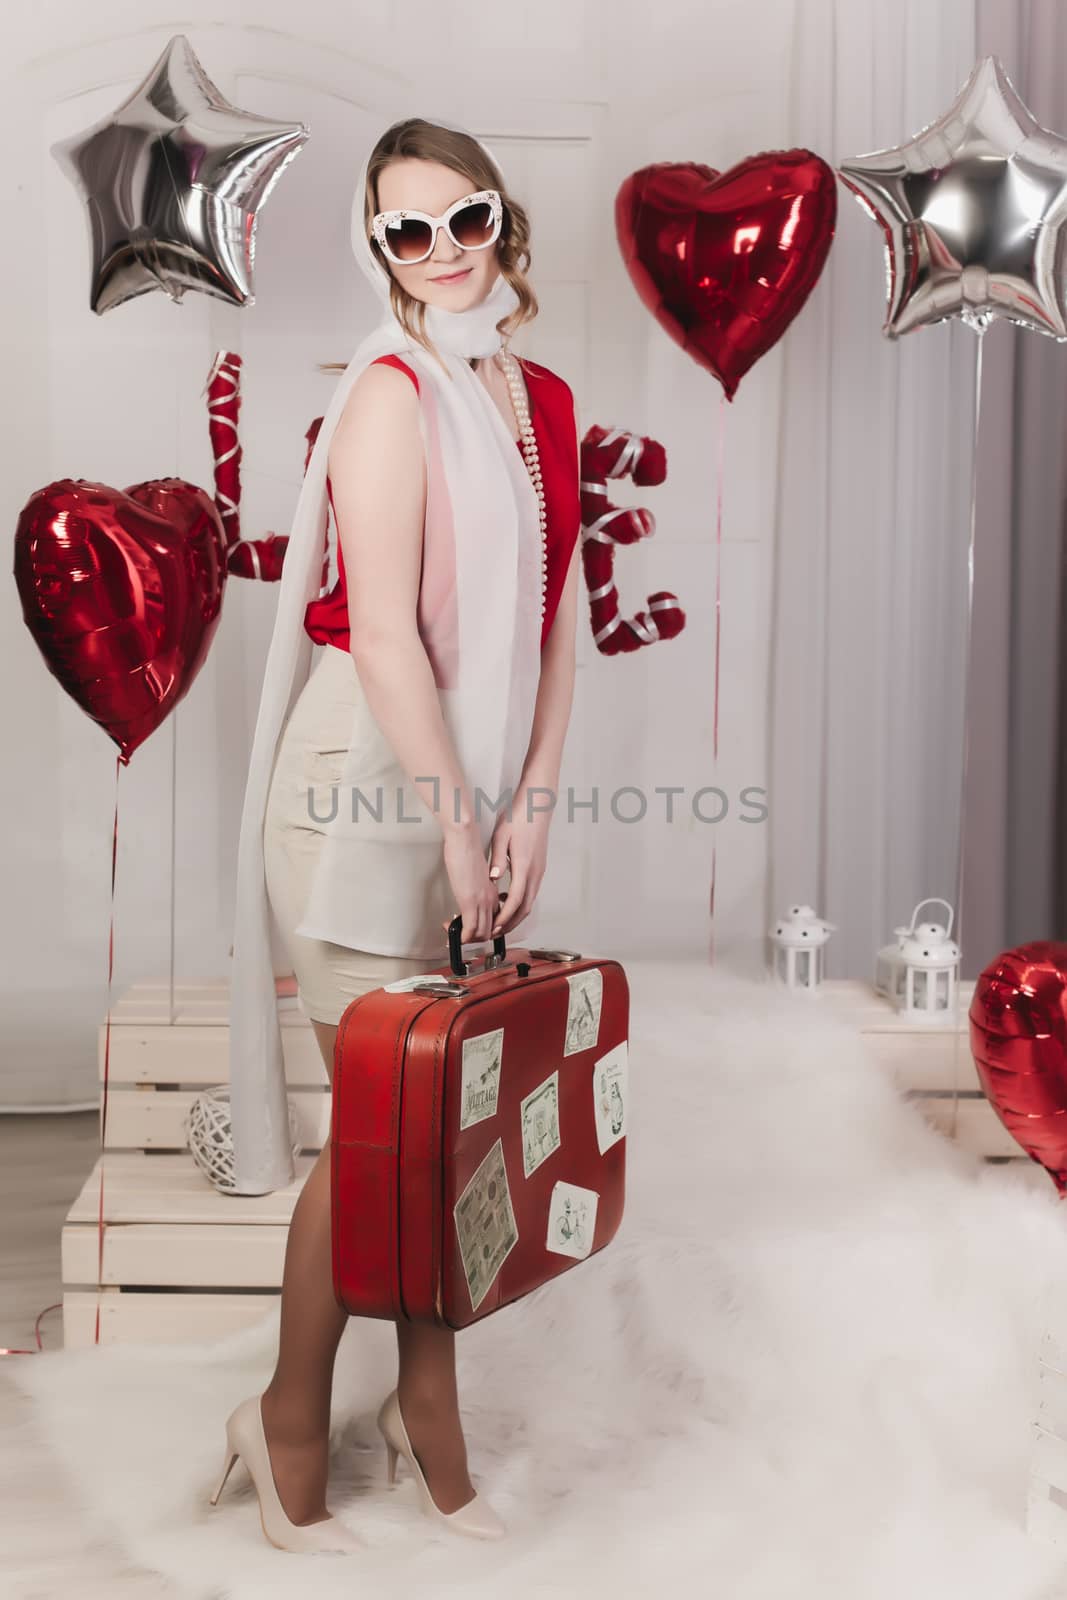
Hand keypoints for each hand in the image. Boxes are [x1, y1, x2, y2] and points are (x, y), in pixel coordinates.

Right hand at [440, 822, 501, 944]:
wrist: (464, 839)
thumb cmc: (467, 849)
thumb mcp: (475, 873)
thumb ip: (476, 885)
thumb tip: (469, 891)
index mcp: (492, 891)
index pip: (493, 919)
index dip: (482, 928)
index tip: (469, 927)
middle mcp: (491, 898)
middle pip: (490, 930)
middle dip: (474, 938)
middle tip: (460, 934)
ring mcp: (482, 901)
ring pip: (482, 933)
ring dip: (467, 938)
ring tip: (453, 932)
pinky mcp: (470, 902)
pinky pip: (470, 929)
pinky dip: (462, 937)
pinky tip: (453, 934)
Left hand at [486, 788, 549, 936]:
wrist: (538, 805)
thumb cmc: (520, 817)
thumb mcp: (501, 836)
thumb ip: (496, 859)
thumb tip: (492, 878)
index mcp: (524, 866)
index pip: (515, 900)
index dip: (504, 917)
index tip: (494, 927)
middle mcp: (535, 872)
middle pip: (525, 907)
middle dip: (510, 923)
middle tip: (496, 932)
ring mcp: (539, 871)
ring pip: (529, 901)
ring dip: (515, 915)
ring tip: (499, 921)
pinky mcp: (539, 868)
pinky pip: (530, 892)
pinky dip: (519, 902)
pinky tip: (505, 899)